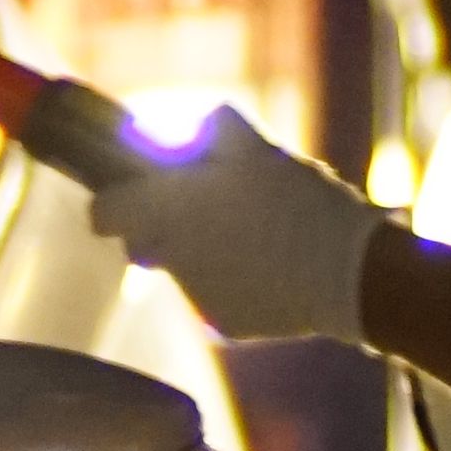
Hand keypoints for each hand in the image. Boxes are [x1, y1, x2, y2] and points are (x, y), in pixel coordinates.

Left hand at [73, 106, 391, 345]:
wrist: (347, 272)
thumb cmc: (301, 202)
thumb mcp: (259, 150)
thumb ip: (216, 132)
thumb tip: (199, 127)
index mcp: (171, 209)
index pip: (103, 214)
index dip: (112, 203)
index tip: (132, 196)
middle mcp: (171, 256)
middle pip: (142, 245)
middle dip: (163, 230)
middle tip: (206, 215)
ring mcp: (194, 296)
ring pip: (182, 270)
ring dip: (204, 255)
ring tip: (257, 240)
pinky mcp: (220, 324)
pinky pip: (214, 298)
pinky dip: (234, 285)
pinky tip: (271, 271)